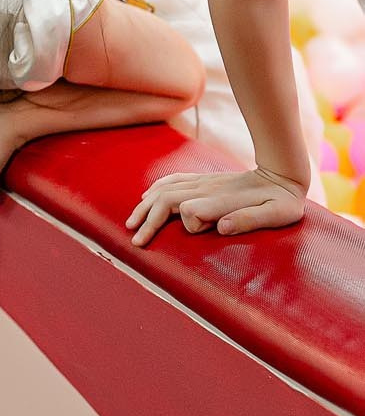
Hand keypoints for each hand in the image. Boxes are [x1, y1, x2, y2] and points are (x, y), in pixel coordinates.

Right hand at [128, 166, 307, 247]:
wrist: (284, 174)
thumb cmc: (282, 201)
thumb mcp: (275, 214)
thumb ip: (248, 219)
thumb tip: (220, 226)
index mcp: (221, 199)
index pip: (188, 210)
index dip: (190, 224)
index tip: (201, 233)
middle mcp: (206, 188)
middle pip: (165, 199)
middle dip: (147, 219)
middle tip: (135, 240)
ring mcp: (203, 182)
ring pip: (164, 190)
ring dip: (145, 206)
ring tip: (132, 223)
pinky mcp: (203, 180)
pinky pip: (171, 181)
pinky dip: (154, 190)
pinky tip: (147, 198)